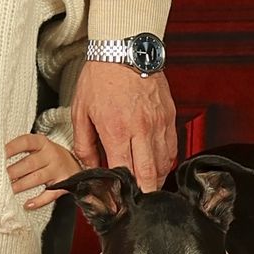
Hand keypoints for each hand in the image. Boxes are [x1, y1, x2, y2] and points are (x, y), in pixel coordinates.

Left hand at [5, 129, 80, 212]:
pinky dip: (38, 201)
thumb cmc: (47, 155)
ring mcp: (57, 170)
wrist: (73, 164)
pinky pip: (49, 194)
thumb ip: (20, 149)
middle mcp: (51, 155)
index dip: (11, 148)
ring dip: (20, 185)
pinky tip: (27, 204)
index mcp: (42, 143)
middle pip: (29, 163)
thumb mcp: (37, 146)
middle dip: (12, 172)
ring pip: (36, 178)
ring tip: (6, 191)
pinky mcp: (63, 185)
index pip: (25, 142)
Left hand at [72, 60, 178, 192]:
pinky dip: (165, 160)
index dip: (123, 191)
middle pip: (151, 174)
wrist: (124, 49)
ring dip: (157, 178)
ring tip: (147, 186)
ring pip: (165, 163)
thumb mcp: (81, 112)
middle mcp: (141, 130)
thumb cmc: (99, 79)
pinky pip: (172, 147)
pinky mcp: (169, 116)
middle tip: (140, 205)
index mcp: (117, 131)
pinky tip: (156, 164)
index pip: (125, 172)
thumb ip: (85, 145)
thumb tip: (90, 168)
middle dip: (146, 194)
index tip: (120, 201)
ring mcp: (159, 123)